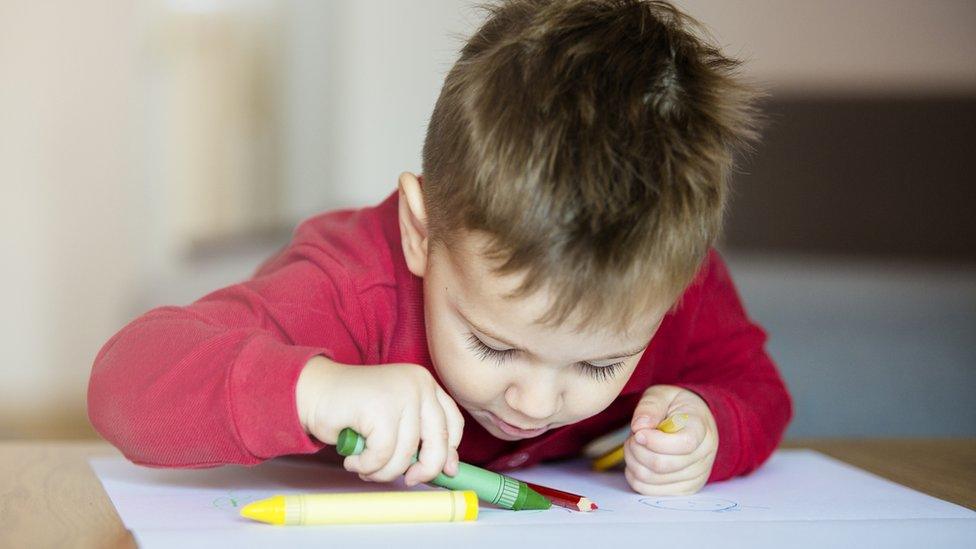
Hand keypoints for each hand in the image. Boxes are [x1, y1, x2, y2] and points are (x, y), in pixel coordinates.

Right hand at [295, 356, 463, 485]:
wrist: (314, 392)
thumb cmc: (353, 410)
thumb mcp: (396, 421)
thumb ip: (421, 438)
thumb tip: (449, 469)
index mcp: (425, 384)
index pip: (453, 422)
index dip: (449, 451)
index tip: (443, 471)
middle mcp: (418, 384)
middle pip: (439, 440)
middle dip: (425, 469)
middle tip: (408, 480)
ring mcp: (400, 393)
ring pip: (406, 453)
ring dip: (384, 471)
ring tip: (364, 467)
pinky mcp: (379, 407)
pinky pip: (382, 454)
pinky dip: (366, 466)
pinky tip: (352, 460)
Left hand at [624, 384, 717, 494]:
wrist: (693, 421)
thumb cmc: (676, 407)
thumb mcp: (663, 395)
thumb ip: (651, 406)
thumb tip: (639, 426)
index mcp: (702, 430)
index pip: (684, 444)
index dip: (655, 441)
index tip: (638, 432)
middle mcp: (704, 456)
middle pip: (663, 465)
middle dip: (637, 450)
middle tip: (632, 437)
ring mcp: (696, 476)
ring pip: (653, 479)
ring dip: (633, 462)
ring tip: (634, 446)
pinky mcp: (684, 489)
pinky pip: (651, 491)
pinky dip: (635, 477)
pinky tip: (636, 461)